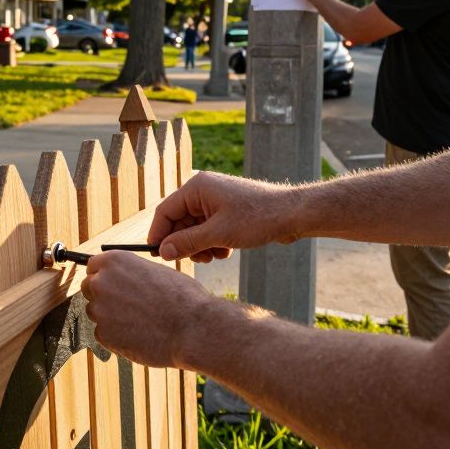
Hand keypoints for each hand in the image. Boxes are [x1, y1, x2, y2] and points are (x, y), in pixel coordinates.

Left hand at [81, 251, 217, 367]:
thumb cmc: (182, 298)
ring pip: (96, 313)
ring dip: (111, 317)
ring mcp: (99, 309)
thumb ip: (133, 273)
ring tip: (139, 322)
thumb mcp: (157, 271)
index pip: (93, 266)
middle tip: (124, 306)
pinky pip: (103, 334)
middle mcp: (101, 282)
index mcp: (115, 261)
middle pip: (89, 288)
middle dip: (103, 296)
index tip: (110, 284)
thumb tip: (126, 280)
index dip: (103, 276)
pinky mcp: (103, 334)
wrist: (192, 328)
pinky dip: (116, 336)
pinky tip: (138, 335)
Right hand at [149, 171, 300, 262]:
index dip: (159, 234)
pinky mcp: (227, 212)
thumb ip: (187, 242)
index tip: (157, 255)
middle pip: (179, 222)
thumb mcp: (218, 234)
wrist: (292, 214)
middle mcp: (203, 191)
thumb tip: (162, 251)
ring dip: (201, 246)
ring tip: (216, 255)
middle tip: (197, 260)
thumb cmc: (257, 218)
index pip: (165, 211)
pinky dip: (214, 243)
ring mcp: (216, 201)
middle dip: (186, 244)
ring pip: (194, 229)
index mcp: (196, 188)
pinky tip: (227, 251)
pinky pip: (209, 230)